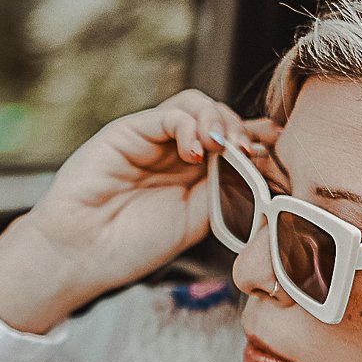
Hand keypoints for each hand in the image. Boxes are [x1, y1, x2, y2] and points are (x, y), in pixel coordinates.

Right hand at [0, 90, 279, 332]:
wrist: (83, 255)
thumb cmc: (132, 245)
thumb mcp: (196, 220)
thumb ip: (224, 189)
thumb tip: (261, 166)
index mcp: (194, 173)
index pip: (233, 140)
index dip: (258, 140)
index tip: (278, 151)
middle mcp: (175, 151)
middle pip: (219, 118)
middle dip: (242, 130)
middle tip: (252, 152)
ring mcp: (152, 139)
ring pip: (196, 106)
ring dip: (218, 121)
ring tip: (223, 148)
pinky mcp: (128, 131)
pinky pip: (167, 115)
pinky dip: (188, 125)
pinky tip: (195, 150)